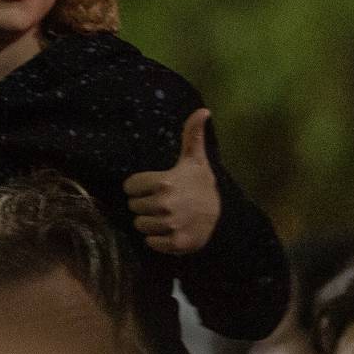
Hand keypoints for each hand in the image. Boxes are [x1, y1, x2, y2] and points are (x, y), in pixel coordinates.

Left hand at [124, 108, 220, 255]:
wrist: (224, 218)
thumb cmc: (202, 185)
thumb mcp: (195, 160)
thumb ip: (192, 134)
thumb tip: (202, 110)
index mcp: (163, 182)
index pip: (129, 186)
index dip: (139, 187)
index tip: (155, 187)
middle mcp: (164, 204)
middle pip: (133, 207)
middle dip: (144, 204)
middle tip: (161, 202)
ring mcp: (170, 225)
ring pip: (139, 225)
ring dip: (149, 222)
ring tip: (165, 216)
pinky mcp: (175, 243)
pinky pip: (150, 242)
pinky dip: (156, 239)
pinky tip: (169, 230)